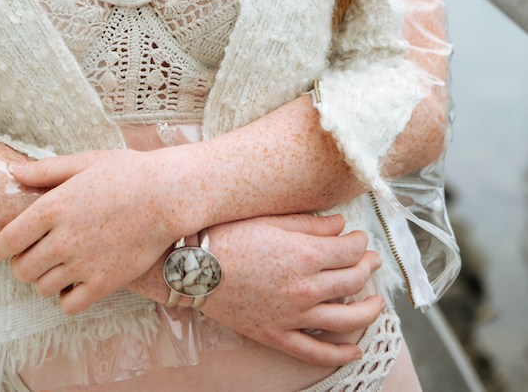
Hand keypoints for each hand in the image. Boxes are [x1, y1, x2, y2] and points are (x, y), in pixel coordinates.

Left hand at [0, 150, 179, 313]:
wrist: (167, 195)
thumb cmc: (126, 173)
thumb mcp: (84, 162)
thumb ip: (46, 170)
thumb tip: (14, 172)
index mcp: (52, 207)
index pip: (6, 242)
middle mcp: (62, 240)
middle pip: (21, 270)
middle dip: (21, 263)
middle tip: (33, 253)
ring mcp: (83, 264)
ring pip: (42, 288)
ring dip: (43, 279)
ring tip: (56, 265)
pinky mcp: (104, 283)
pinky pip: (69, 305)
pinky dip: (66, 297)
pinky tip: (74, 281)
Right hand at [130, 213, 383, 365]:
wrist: (194, 267)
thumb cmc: (228, 235)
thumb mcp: (271, 219)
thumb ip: (310, 224)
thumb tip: (341, 225)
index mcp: (305, 255)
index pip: (349, 251)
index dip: (360, 243)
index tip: (360, 239)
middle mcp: (306, 288)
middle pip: (353, 282)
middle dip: (368, 269)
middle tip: (372, 262)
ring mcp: (294, 316)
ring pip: (346, 320)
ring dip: (368, 311)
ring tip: (376, 303)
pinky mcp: (278, 335)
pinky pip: (317, 351)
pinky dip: (340, 353)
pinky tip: (355, 349)